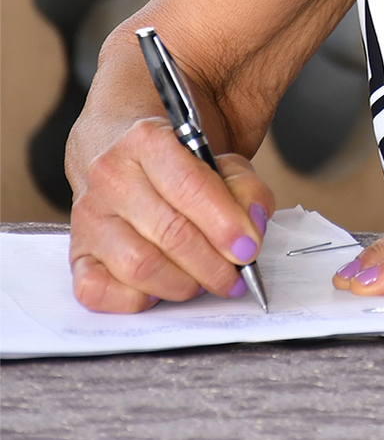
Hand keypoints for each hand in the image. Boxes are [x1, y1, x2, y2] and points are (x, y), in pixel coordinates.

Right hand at [69, 117, 275, 312]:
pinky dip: (138, 300)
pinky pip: (101, 292)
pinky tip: (161, 286)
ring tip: (203, 280)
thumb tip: (252, 226)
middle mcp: (109, 175)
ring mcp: (88, 217)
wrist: (122, 156)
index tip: (248, 248)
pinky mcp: (76, 254)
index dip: (224, 223)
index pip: (188, 186)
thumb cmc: (175, 163)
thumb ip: (244, 187)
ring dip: (183, 284)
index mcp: (146, 139)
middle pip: (169, 233)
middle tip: (235, 275)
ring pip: (140, 267)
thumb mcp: (218, 157)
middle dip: (212, 264)